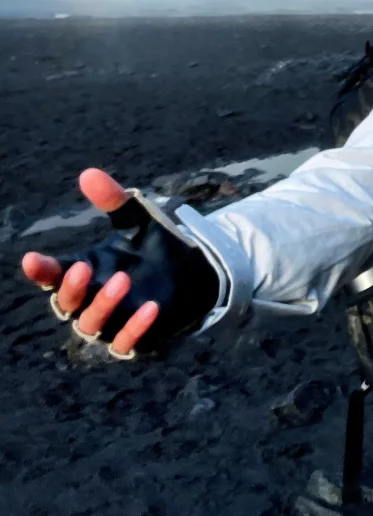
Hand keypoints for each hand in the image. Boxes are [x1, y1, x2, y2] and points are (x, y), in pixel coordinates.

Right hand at [22, 168, 159, 355]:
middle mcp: (92, 301)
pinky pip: (128, 342)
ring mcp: (112, 323)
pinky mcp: (136, 339)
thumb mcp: (137, 219)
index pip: (54, 275)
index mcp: (85, 272)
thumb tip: (88, 173)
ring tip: (123, 278)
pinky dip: (136, 327)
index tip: (32, 259)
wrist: (197, 272)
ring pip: (92, 325)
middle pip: (67, 304)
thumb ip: (113, 200)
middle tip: (83, 267)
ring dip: (104, 304)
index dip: (42, 270)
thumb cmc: (156, 246)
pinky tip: (151, 307)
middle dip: (72, 288)